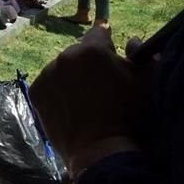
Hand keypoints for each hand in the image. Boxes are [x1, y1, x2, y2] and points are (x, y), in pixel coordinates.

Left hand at [29, 27, 145, 175]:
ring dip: (72, 76)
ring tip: (85, 99)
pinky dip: (58, 91)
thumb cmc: (129, 115)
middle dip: (89, 63)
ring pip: (62, 68)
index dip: (106, 41)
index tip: (110, 51)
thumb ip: (142, 55)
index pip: (98, 33)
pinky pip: (49, 85)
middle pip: (79, 52)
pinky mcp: (36, 92)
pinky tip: (71, 106)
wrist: (100, 150)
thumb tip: (131, 41)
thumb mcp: (147, 82)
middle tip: (100, 84)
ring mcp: (47, 74)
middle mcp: (65, 56)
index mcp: (92, 49)